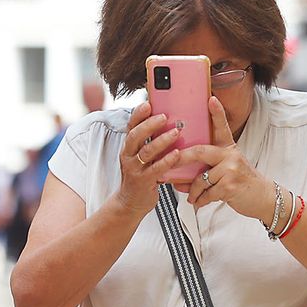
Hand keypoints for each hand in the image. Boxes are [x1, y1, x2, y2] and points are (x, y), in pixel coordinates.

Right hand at [113, 102, 183, 216]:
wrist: (131, 203)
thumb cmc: (141, 176)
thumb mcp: (141, 157)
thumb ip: (149, 142)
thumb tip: (167, 122)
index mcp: (129, 147)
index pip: (131, 126)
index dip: (138, 114)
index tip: (148, 103)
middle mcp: (129, 156)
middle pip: (135, 136)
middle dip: (150, 124)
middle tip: (164, 116)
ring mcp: (134, 169)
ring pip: (146, 151)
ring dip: (162, 140)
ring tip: (176, 132)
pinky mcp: (143, 181)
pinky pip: (156, 169)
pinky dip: (167, 160)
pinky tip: (177, 154)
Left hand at [180, 97, 273, 220]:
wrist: (262, 197)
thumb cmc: (242, 182)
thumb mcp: (228, 168)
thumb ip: (207, 168)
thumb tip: (179, 177)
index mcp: (229, 148)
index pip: (222, 127)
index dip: (217, 112)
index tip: (211, 99)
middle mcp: (230, 155)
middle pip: (200, 151)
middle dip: (181, 157)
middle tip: (170, 162)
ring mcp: (231, 170)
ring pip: (200, 178)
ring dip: (192, 190)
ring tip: (190, 196)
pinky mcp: (230, 185)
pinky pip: (206, 193)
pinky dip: (200, 200)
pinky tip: (199, 202)